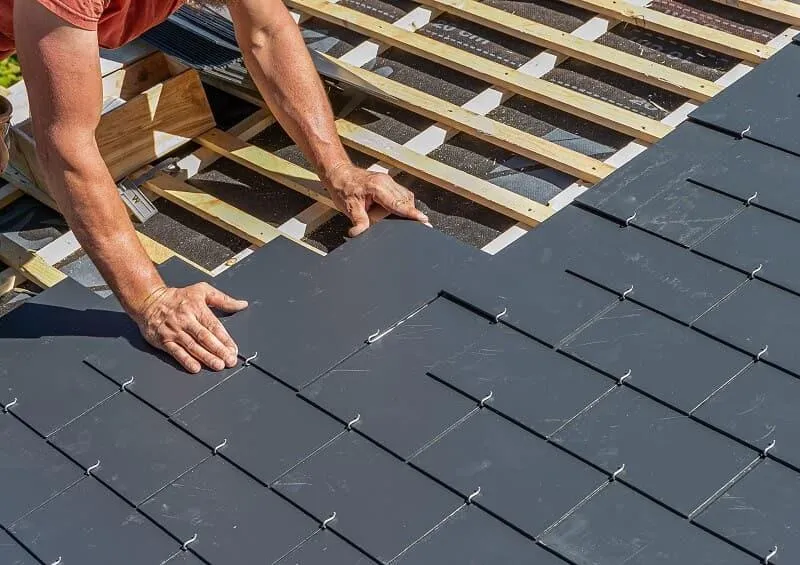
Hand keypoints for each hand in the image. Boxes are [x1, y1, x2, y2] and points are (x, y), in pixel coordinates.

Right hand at [132, 283, 248, 372]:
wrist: (148, 300)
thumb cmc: (178, 297)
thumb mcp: (202, 291)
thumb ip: (223, 299)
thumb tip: (242, 304)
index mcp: (197, 308)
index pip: (213, 326)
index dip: (224, 339)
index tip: (233, 349)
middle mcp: (186, 320)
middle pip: (204, 337)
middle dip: (218, 350)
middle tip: (229, 360)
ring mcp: (174, 331)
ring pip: (192, 346)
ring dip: (206, 357)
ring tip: (218, 365)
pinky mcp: (164, 340)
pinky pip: (176, 352)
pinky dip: (186, 360)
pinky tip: (196, 368)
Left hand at [323, 162, 429, 236]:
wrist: (338, 173)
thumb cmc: (343, 187)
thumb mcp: (348, 207)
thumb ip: (358, 221)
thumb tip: (360, 234)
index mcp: (378, 187)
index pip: (399, 203)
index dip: (412, 213)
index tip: (424, 219)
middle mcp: (386, 182)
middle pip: (405, 201)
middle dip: (406, 213)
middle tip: (396, 220)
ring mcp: (389, 181)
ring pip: (405, 198)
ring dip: (402, 209)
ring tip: (385, 214)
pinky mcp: (388, 184)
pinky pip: (400, 195)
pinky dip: (399, 204)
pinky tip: (391, 210)